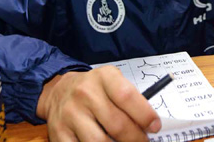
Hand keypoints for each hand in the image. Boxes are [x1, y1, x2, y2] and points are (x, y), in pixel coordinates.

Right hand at [37, 67, 160, 141]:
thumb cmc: (93, 89)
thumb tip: (149, 124)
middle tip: (143, 141)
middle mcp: (85, 93)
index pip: (127, 96)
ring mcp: (71, 114)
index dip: (144, 115)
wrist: (58, 91)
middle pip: (117, 124)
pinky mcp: (59, 133)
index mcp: (104, 77)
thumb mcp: (112, 82)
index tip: (155, 127)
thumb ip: (130, 99)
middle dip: (135, 138)